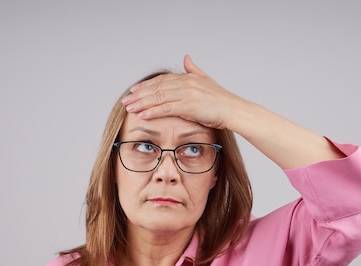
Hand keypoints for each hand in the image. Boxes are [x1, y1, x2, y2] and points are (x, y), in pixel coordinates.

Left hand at [121, 55, 241, 129]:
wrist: (234, 110)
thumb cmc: (222, 100)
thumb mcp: (207, 80)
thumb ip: (194, 69)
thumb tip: (186, 57)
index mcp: (188, 78)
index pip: (161, 80)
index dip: (146, 86)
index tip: (134, 91)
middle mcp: (186, 83)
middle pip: (156, 88)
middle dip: (139, 95)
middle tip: (126, 100)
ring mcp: (187, 94)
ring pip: (158, 98)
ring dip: (142, 103)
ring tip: (129, 108)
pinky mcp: (189, 105)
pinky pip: (166, 108)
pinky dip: (152, 112)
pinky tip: (142, 115)